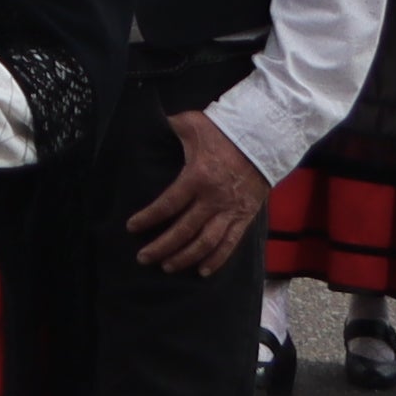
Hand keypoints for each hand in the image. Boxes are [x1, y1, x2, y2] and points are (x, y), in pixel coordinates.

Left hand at [125, 106, 271, 273]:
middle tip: (143, 258)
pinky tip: (202, 271)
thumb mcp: (191, 124)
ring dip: (185, 257)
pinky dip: (217, 260)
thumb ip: (168, 127)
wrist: (264, 138)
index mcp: (197, 177)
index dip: (148, 218)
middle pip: (184, 231)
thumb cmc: (224, 130)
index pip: (167, 204)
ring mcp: (231, 211)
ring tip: (167, 267)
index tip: (131, 228)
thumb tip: (146, 124)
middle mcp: (213, 199)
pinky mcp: (245, 217)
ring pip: (206, 243)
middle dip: (162, 247)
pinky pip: (230, 244)